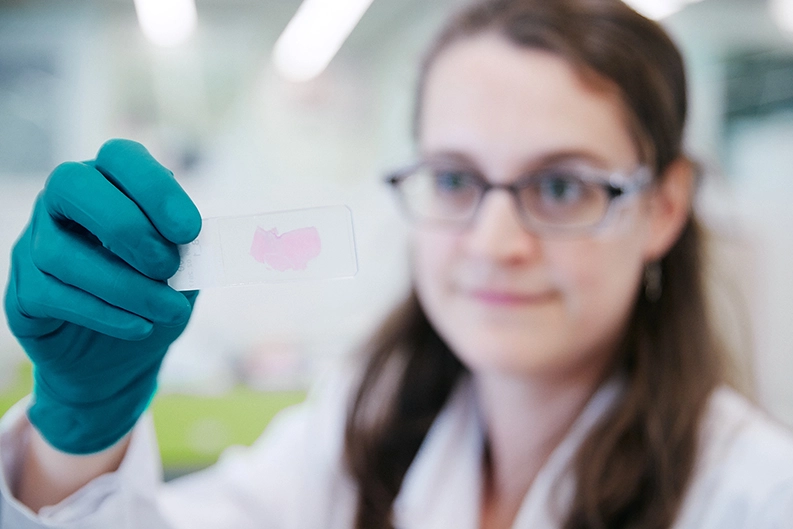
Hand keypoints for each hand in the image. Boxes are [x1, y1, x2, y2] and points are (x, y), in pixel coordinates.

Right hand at [4, 139, 200, 453]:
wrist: (122, 360)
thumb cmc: (157, 298)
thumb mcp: (186, 271)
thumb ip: (190, 249)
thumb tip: (205, 240)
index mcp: (111, 183)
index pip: (120, 156)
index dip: (154, 188)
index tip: (190, 230)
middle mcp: (63, 204)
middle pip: (72, 185)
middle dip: (126, 227)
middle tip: (169, 267)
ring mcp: (35, 244)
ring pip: (62, 251)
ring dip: (124, 285)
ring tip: (169, 310)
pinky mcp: (23, 293)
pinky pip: (53, 295)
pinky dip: (104, 313)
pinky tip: (140, 326)